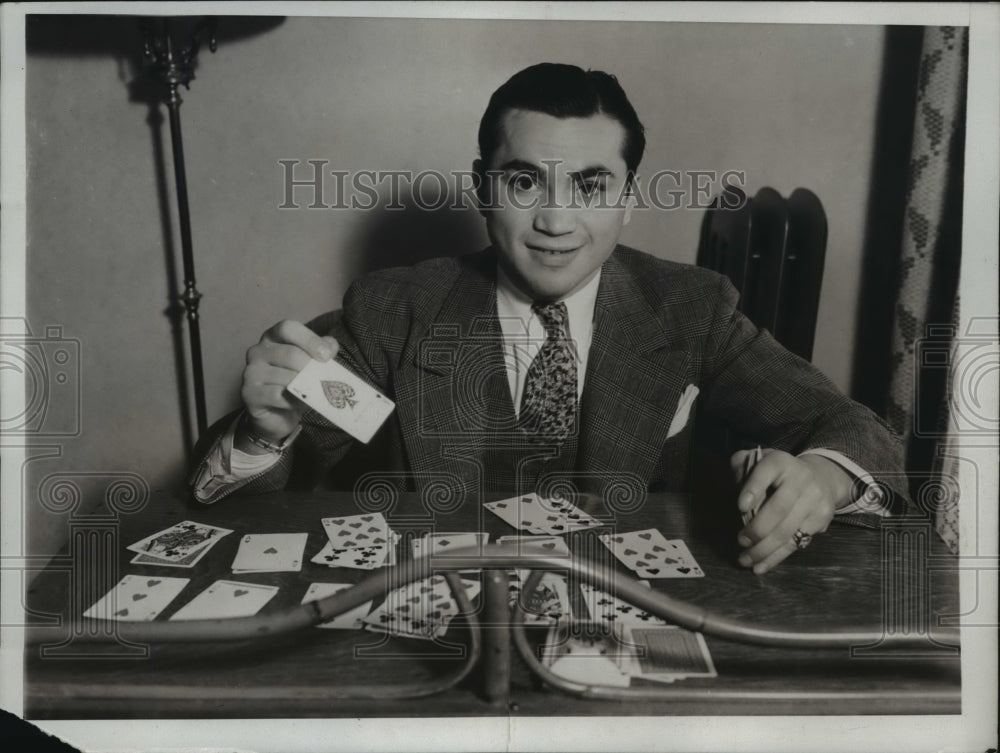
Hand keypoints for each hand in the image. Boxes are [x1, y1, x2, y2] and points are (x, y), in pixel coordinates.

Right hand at [239, 320, 338, 444]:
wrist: (277, 414)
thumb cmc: (295, 383)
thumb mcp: (310, 363)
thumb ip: (322, 350)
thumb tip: (329, 346)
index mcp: (272, 337)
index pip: (288, 328)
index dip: (309, 339)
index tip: (326, 355)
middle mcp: (257, 351)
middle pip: (290, 354)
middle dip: (311, 368)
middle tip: (323, 380)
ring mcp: (251, 372)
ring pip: (286, 377)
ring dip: (305, 387)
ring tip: (312, 393)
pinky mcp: (249, 394)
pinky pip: (277, 395)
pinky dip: (293, 400)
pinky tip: (298, 403)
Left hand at [730, 449, 851, 573]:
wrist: (819, 476)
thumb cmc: (776, 473)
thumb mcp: (756, 461)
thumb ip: (741, 470)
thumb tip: (738, 494)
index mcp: (779, 462)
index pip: (765, 473)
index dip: (753, 489)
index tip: (740, 507)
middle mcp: (801, 478)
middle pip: (778, 508)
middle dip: (757, 529)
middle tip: (740, 541)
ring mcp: (815, 498)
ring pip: (788, 530)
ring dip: (764, 550)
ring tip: (745, 560)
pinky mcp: (822, 518)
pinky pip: (797, 542)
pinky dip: (776, 557)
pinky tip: (761, 565)